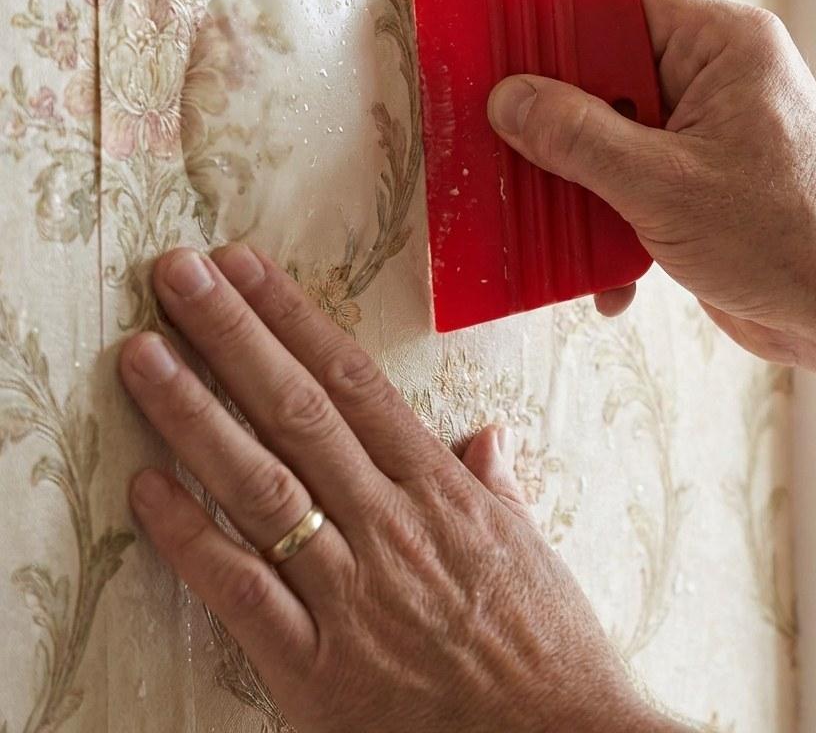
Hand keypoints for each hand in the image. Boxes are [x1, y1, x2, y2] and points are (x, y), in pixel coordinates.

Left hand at [120, 245, 676, 732]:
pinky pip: (244, 593)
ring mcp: (352, 591)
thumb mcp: (527, 545)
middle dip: (232, 334)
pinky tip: (147, 489)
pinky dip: (192, 538)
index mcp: (442, 487)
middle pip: (297, 410)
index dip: (294, 317)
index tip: (248, 269)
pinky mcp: (319, 668)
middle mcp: (391, 523)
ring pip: (261, 483)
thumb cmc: (549, 643)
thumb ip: (493, 484)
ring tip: (144, 356)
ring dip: (195, 413)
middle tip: (179, 275)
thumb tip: (485, 438)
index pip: (353, 380)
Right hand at [487, 0, 815, 364]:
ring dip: (577, 181)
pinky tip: (609, 272)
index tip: (496, 43)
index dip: (552, 17)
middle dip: (554, 116)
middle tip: (502, 140)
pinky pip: (629, 180)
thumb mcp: (663, 184)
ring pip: (609, 132)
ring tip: (548, 217)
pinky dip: (609, 221)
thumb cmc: (785, 238)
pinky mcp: (696, 180)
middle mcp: (712, 78)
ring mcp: (704, 131)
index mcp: (721, 45)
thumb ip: (579, 137)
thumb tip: (510, 100)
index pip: (618, 0)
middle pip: (605, 71)